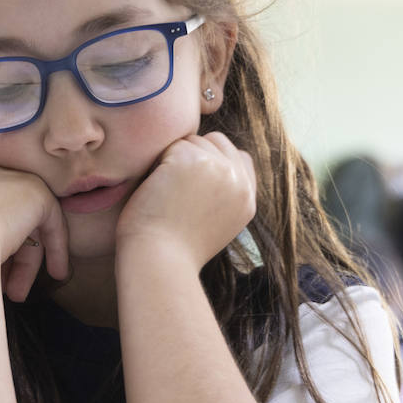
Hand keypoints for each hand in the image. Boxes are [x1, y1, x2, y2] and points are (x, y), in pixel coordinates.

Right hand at [0, 161, 69, 301]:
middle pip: (2, 215)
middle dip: (6, 255)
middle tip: (5, 287)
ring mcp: (7, 178)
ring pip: (24, 221)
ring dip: (25, 261)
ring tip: (20, 293)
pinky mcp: (34, 190)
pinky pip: (50, 218)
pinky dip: (55, 247)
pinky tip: (55, 272)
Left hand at [116, 131, 255, 269]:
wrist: (159, 261)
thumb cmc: (172, 250)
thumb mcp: (213, 226)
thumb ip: (222, 196)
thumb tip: (212, 167)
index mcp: (247, 200)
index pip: (240, 158)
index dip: (213, 162)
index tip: (192, 184)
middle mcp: (239, 183)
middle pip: (216, 142)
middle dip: (192, 155)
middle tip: (172, 188)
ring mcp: (219, 169)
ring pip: (193, 141)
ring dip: (172, 160)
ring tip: (163, 193)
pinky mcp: (193, 160)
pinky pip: (172, 145)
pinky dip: (158, 164)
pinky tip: (155, 191)